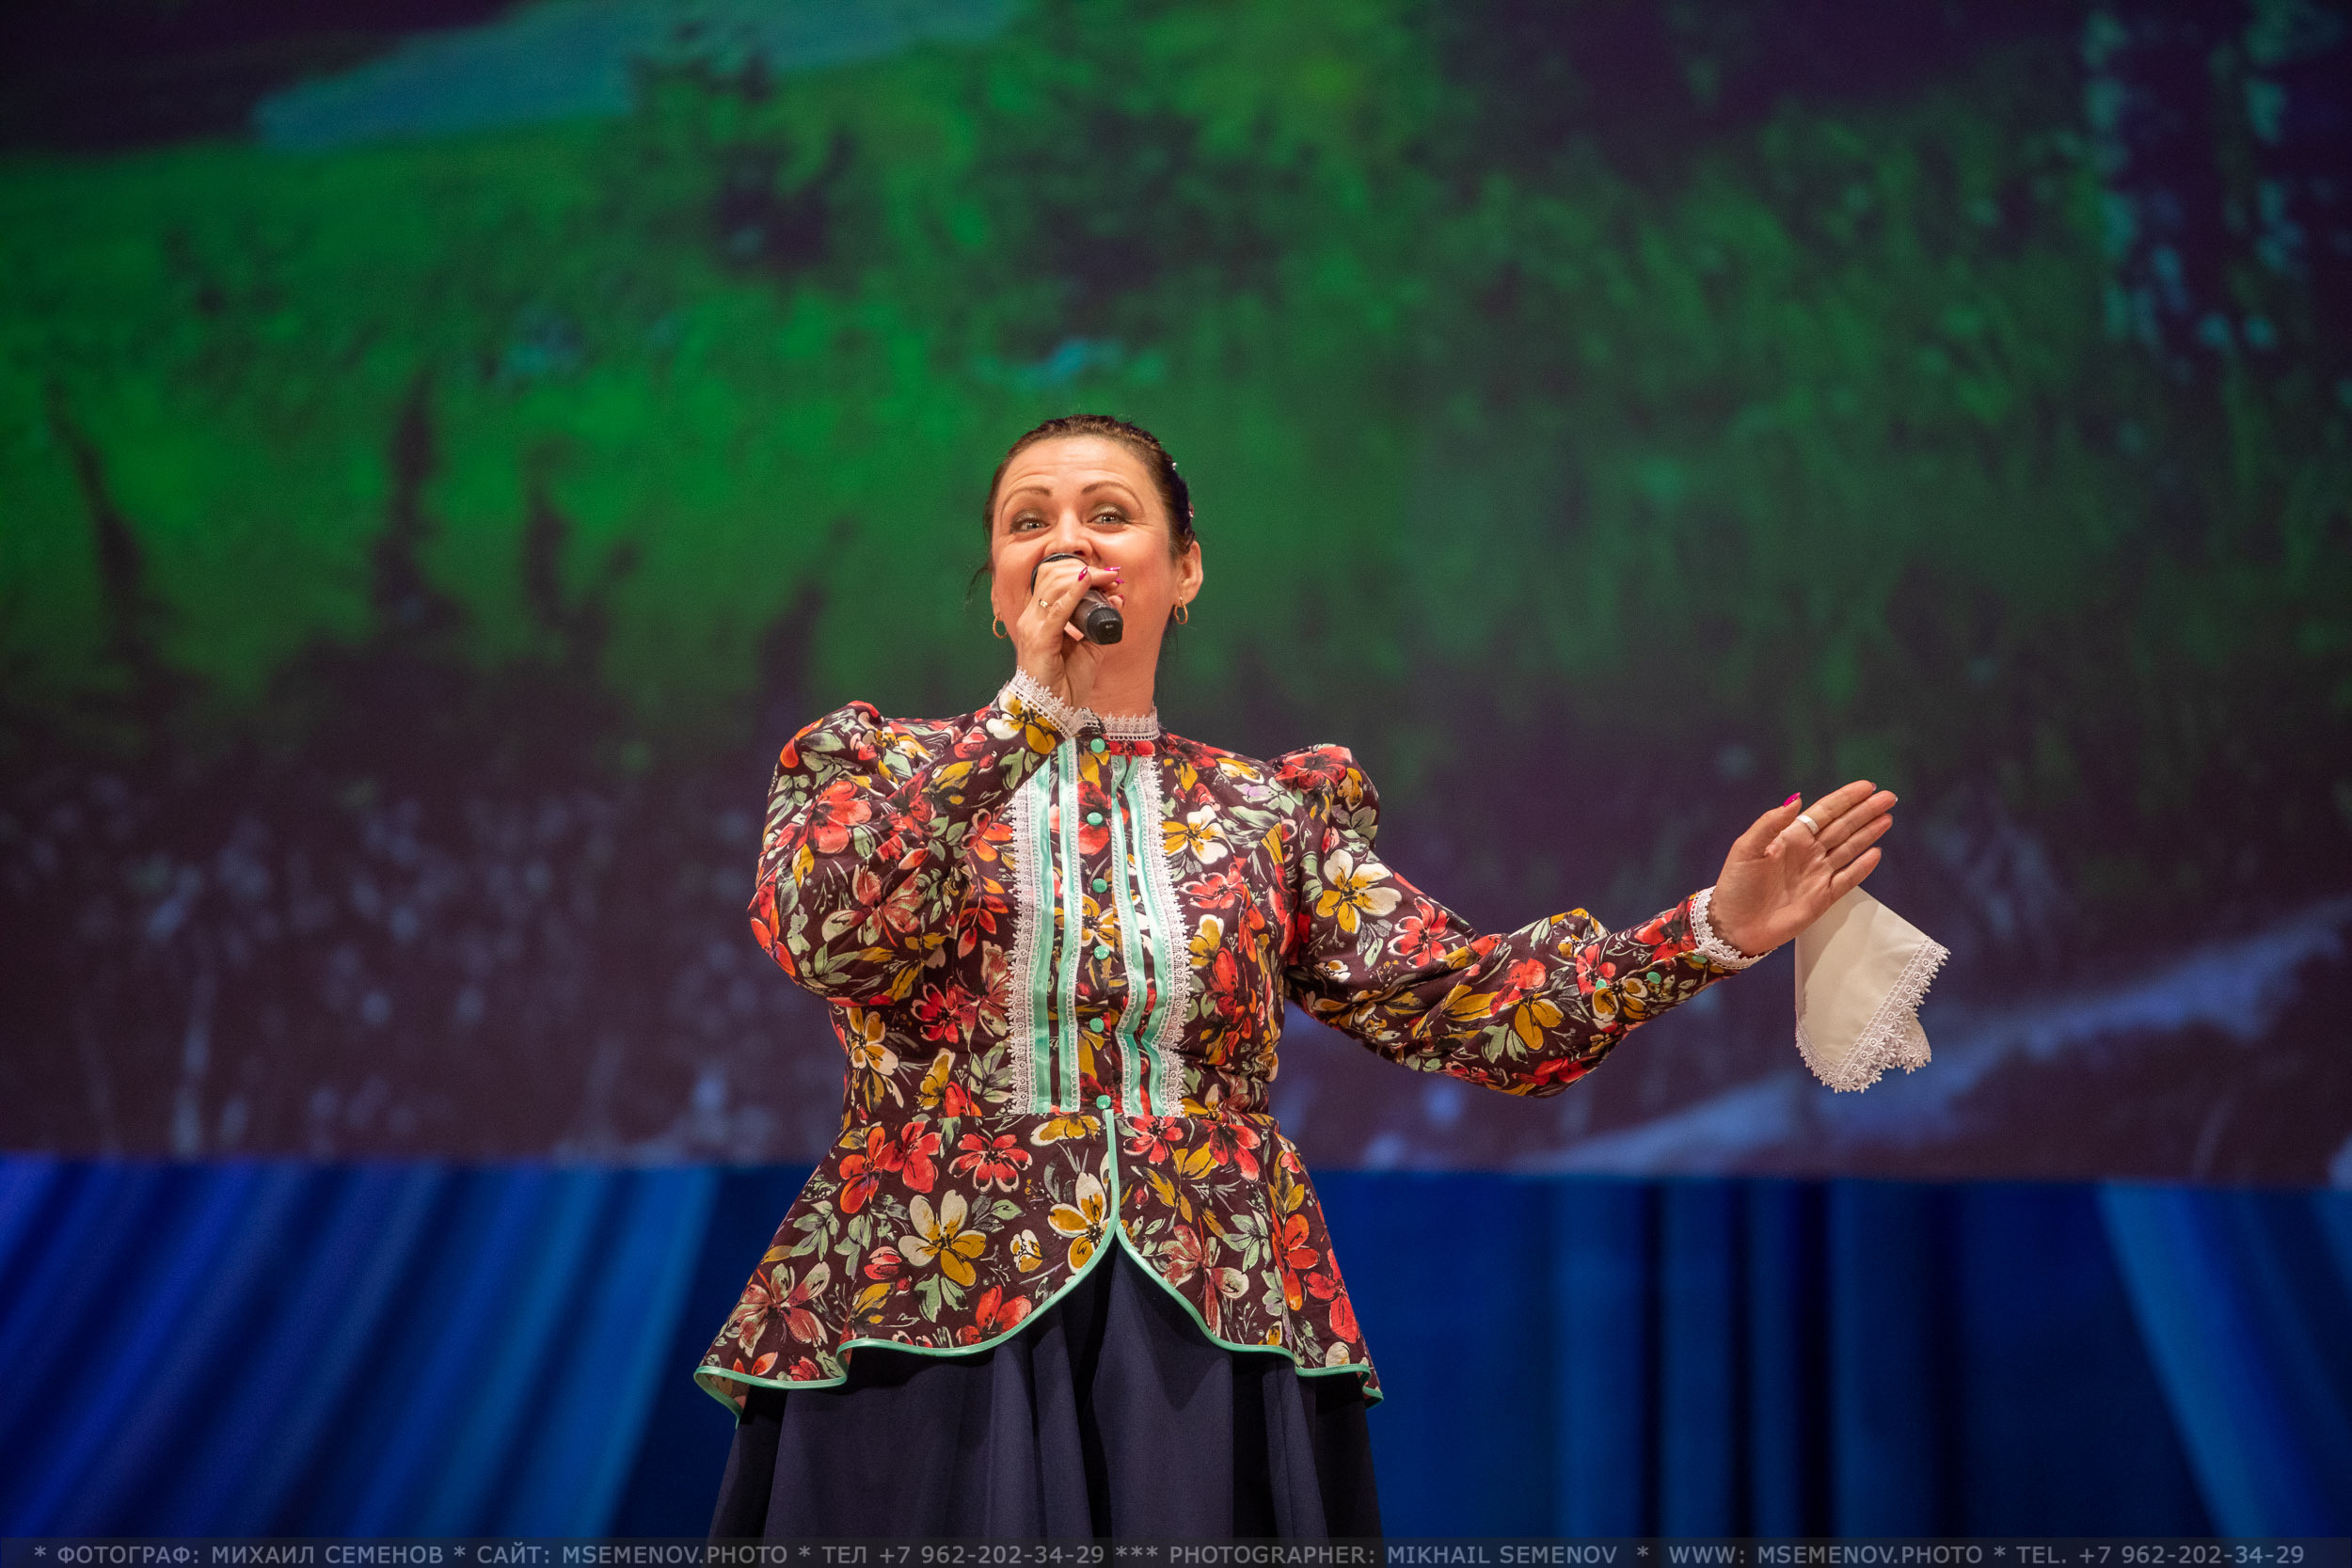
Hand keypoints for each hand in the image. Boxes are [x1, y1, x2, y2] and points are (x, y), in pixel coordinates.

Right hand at [1011, 556, 1123, 709]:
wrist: (1051, 710)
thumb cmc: (1065, 682)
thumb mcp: (1088, 648)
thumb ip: (1099, 623)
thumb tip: (1117, 598)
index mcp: (1038, 617)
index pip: (1051, 578)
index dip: (1078, 569)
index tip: (1107, 575)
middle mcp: (1031, 617)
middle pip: (1052, 575)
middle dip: (1084, 570)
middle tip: (1111, 576)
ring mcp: (1033, 626)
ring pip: (1054, 586)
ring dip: (1085, 578)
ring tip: (1107, 579)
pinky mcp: (1040, 639)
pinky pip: (1057, 609)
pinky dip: (1074, 592)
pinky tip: (1087, 581)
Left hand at [1706, 781, 1896, 956]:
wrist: (1735, 926)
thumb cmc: (1736, 885)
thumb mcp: (1746, 848)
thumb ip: (1770, 823)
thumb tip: (1796, 801)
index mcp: (1790, 837)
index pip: (1824, 812)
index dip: (1846, 799)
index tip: (1868, 786)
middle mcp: (1808, 852)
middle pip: (1843, 826)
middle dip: (1865, 811)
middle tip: (1888, 797)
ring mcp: (1817, 874)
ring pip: (1849, 848)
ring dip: (1869, 833)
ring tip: (1887, 817)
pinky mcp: (1823, 898)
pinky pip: (1848, 879)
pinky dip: (1862, 867)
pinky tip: (1876, 853)